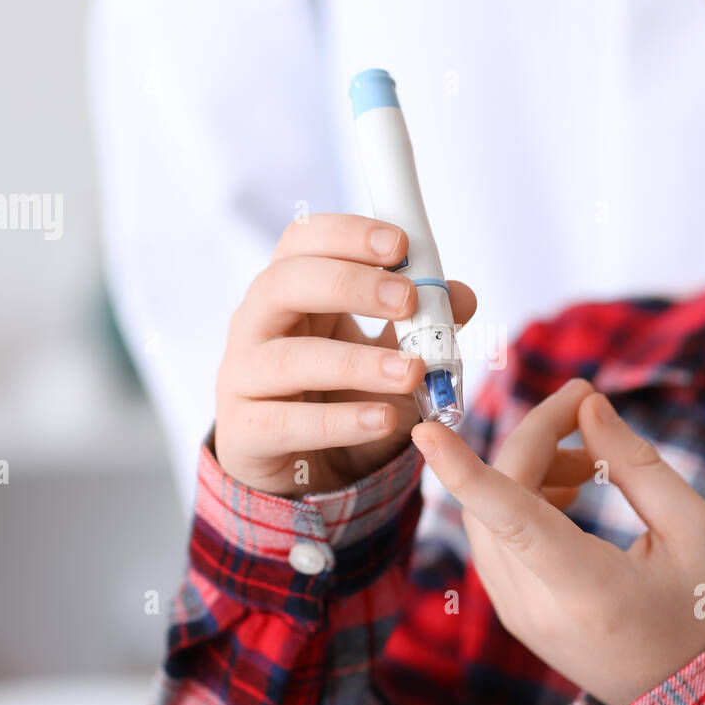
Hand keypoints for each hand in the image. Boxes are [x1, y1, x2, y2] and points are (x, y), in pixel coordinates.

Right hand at [216, 213, 476, 495]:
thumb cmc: (341, 394)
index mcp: (290, 289)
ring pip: (289, 359)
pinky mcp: (246, 432)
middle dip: (350, 285)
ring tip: (412, 372)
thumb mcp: (387, 353)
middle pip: (283, 284)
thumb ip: (420, 323)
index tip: (401, 245)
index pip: (302, 241)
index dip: (347, 234)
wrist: (306, 470)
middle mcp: (256, 323)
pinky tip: (385, 420)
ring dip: (356, 362)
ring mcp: (243, 377)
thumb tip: (462, 296)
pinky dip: (341, 422)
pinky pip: (287, 423)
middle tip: (407, 301)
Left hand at [410, 377, 704, 704]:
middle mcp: (538, 607)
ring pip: (488, 516)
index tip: (426, 431)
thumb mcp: (694, 530)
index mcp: (589, 590)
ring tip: (591, 463)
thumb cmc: (703, 610)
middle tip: (583, 404)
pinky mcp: (512, 612)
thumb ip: (637, 463)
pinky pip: (495, 538)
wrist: (690, 697)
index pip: (513, 520)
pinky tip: (570, 491)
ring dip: (529, 468)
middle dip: (535, 438)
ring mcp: (517, 614)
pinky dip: (521, 499)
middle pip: (500, 501)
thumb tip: (588, 406)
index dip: (465, 472)